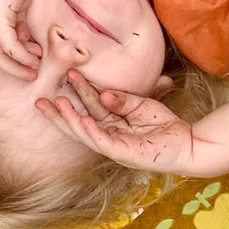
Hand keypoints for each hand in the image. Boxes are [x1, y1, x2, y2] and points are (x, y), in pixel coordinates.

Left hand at [0, 0, 41, 77]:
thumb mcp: (14, 2)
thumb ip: (16, 22)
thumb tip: (25, 41)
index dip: (8, 58)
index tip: (26, 64)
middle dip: (12, 67)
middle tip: (31, 74)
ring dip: (20, 64)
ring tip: (36, 69)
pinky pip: (9, 44)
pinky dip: (23, 55)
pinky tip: (35, 57)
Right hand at [37, 72, 215, 174]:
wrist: (190, 143)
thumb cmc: (165, 126)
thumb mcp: (140, 105)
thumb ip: (122, 100)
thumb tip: (103, 94)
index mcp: (111, 125)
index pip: (88, 108)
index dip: (77, 93)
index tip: (65, 75)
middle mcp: (109, 137)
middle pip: (78, 125)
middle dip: (58, 115)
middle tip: (39, 101)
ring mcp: (116, 147)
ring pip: (86, 134)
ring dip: (71, 120)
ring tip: (57, 105)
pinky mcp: (126, 153)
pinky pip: (104, 142)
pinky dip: (92, 132)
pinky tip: (82, 121)